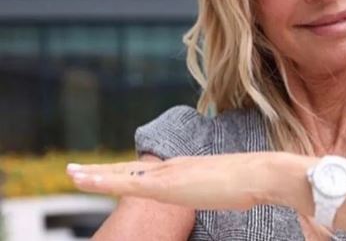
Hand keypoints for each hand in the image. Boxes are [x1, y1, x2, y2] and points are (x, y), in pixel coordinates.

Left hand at [66, 152, 274, 209]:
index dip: (123, 173)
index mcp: (184, 168)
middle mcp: (171, 166)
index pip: (146, 172)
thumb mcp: (226, 188)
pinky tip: (83, 181)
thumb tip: (220, 193)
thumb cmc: (250, 183)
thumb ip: (214, 188)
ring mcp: (168, 174)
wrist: (259, 174)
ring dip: (93, 175)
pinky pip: (124, 184)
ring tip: (70, 174)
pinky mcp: (166, 185)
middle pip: (128, 170)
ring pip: (120, 174)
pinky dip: (100, 181)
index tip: (107, 175)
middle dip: (100, 171)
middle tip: (74, 170)